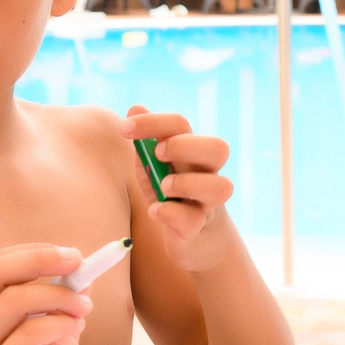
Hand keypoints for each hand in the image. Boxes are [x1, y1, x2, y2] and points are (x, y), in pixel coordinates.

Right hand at [0, 244, 89, 344]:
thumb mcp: (51, 340)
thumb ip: (58, 306)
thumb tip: (81, 269)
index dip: (32, 252)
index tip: (71, 254)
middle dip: (41, 258)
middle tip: (78, 260)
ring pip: (15, 300)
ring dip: (60, 296)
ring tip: (83, 308)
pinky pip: (30, 333)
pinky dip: (59, 322)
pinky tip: (75, 327)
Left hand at [124, 108, 238, 269]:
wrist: (194, 238)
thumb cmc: (172, 195)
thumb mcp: (155, 166)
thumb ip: (147, 140)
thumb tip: (136, 106)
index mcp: (193, 153)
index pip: (181, 125)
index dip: (154, 122)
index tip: (124, 129)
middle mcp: (207, 174)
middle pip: (218, 149)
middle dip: (183, 146)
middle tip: (157, 154)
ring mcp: (207, 202)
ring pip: (220, 187)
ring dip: (185, 183)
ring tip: (162, 188)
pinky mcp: (199, 228)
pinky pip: (194, 220)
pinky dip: (170, 214)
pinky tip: (155, 212)